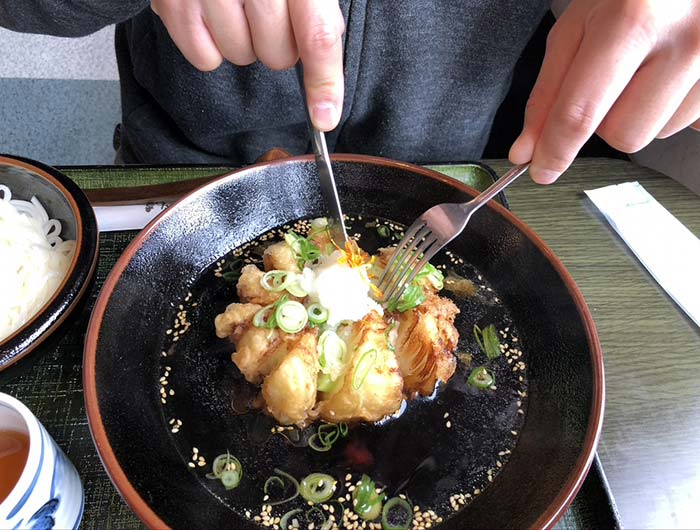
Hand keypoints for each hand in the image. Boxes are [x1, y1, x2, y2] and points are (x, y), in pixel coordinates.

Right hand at [150, 0, 344, 130]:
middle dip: (279, 46)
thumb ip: (315, 5)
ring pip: (241, 57)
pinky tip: (209, 14)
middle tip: (267, 15)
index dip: (324, 80)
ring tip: (234, 6)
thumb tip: (325, 48)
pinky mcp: (172, 0)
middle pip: (277, 55)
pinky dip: (210, 46)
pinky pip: (203, 58)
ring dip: (243, 43)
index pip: (315, 33)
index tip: (325, 117)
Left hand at [509, 0, 699, 182]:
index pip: (582, 113)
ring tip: (646, 66)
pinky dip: (671, 106)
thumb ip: (549, 90)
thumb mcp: (578, 25)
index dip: (555, 150)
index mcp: (634, 21)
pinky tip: (670, 72)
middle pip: (624, 134)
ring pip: (656, 132)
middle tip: (610, 79)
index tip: (541, 169)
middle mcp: (685, 42)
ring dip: (638, 112)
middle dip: (604, 120)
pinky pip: (688, 122)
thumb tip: (529, 148)